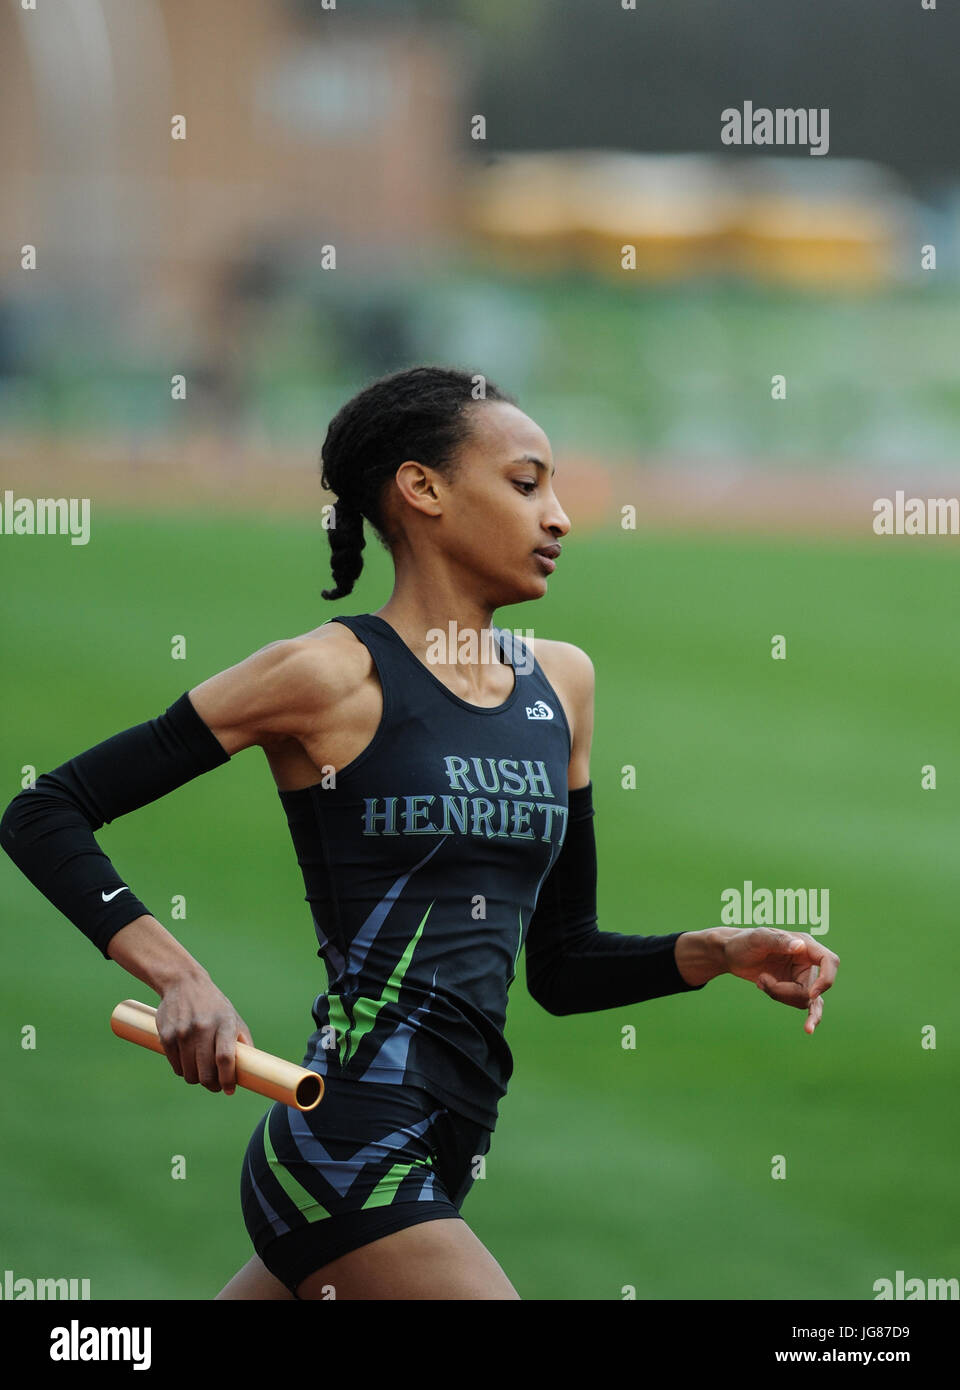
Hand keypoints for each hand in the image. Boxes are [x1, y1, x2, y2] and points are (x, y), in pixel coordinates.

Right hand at [155, 969, 253, 1092]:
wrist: (184, 983)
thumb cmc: (214, 1005)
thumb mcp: (233, 1017)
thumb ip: (242, 1041)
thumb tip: (251, 1069)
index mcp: (223, 1023)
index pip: (225, 1058)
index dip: (227, 1079)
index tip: (229, 1090)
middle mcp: (202, 1028)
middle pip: (205, 1072)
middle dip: (211, 1085)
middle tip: (215, 1085)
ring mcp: (182, 1032)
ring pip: (189, 1073)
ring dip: (197, 1079)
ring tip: (202, 1073)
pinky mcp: (166, 1036)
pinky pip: (176, 1066)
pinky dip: (183, 1070)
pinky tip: (188, 1063)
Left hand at [721, 928, 838, 1033]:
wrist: (732, 953)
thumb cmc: (744, 942)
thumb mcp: (758, 938)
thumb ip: (778, 940)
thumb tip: (800, 947)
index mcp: (805, 944)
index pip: (829, 961)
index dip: (826, 980)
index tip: (811, 994)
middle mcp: (808, 961)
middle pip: (811, 989)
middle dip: (784, 992)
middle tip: (761, 981)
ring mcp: (803, 976)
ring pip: (804, 1000)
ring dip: (779, 995)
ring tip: (761, 982)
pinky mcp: (795, 988)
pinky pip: (807, 1005)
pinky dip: (808, 1017)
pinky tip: (808, 1029)